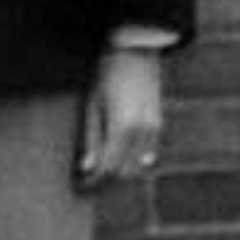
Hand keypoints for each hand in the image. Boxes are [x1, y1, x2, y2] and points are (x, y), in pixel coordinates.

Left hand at [75, 43, 166, 189]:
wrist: (134, 52)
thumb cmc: (105, 76)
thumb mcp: (92, 106)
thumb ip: (91, 139)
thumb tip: (87, 169)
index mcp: (123, 128)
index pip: (110, 169)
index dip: (95, 181)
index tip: (81, 186)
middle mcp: (143, 132)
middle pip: (125, 171)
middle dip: (107, 179)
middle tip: (87, 180)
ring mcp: (154, 128)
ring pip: (138, 165)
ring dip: (120, 171)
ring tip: (99, 169)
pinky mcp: (159, 123)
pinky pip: (147, 152)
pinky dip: (133, 159)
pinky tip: (117, 157)